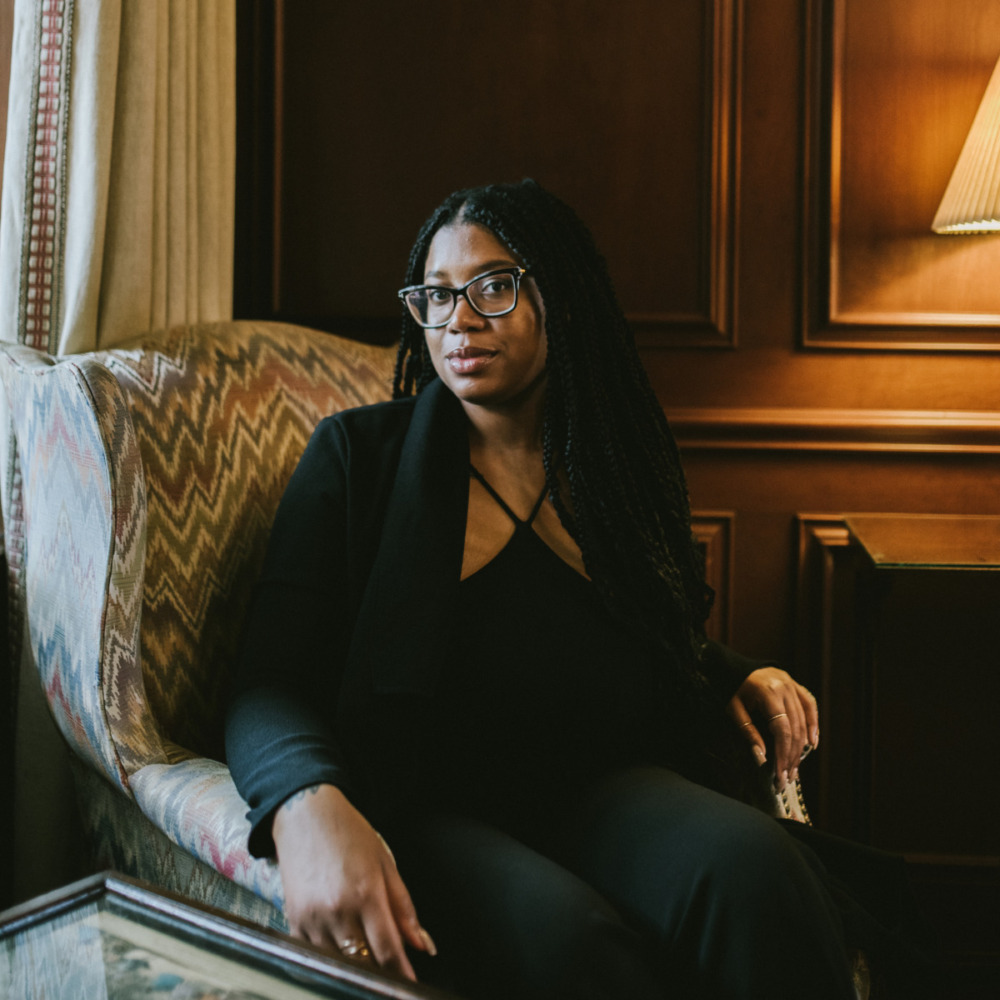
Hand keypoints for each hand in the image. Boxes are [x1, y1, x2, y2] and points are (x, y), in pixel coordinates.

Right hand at [272, 784, 435, 980]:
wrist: (306, 815)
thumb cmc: (350, 834)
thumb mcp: (386, 863)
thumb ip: (404, 908)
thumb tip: (423, 944)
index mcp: (366, 894)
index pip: (387, 949)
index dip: (400, 974)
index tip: (410, 986)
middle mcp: (338, 910)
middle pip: (362, 962)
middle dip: (379, 971)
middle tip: (390, 973)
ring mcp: (312, 918)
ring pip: (337, 963)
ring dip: (354, 966)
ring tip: (366, 956)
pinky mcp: (293, 921)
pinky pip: (314, 954)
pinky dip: (329, 957)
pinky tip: (340, 948)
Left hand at [726, 667, 818, 785]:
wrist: (734, 666)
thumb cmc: (732, 689)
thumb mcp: (734, 710)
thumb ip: (748, 732)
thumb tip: (762, 758)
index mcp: (768, 692)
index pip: (781, 729)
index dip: (782, 753)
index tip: (779, 773)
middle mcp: (785, 687)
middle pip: (795, 728)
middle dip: (792, 755)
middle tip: (787, 777)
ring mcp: (792, 685)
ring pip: (803, 721)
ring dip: (801, 747)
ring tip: (795, 767)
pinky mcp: (796, 686)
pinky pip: (810, 706)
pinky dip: (813, 725)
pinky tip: (812, 743)